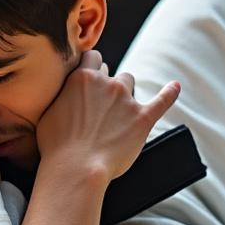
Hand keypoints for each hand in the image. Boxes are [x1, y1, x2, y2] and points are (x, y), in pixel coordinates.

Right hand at [36, 50, 180, 182]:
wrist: (76, 168)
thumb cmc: (57, 145)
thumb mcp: (49, 111)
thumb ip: (62, 96)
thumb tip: (67, 94)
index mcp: (82, 77)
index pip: (92, 56)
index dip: (92, 67)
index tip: (91, 77)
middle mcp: (106, 83)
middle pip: (112, 72)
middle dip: (107, 84)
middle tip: (100, 105)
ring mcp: (126, 100)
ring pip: (129, 82)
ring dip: (125, 93)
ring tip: (119, 110)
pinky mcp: (142, 117)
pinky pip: (162, 100)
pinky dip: (169, 93)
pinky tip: (175, 86)